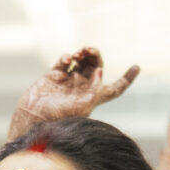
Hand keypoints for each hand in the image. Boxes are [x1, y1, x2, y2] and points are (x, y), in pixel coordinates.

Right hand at [10, 48, 138, 138]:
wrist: (32, 118)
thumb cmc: (58, 117)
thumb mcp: (82, 106)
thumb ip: (94, 88)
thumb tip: (100, 71)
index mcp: (94, 98)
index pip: (116, 88)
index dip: (127, 78)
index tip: (137, 67)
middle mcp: (83, 88)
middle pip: (97, 67)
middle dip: (96, 56)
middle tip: (89, 51)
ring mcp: (68, 81)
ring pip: (81, 62)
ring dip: (83, 54)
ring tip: (80, 53)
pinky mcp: (54, 76)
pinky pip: (64, 61)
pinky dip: (67, 56)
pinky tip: (68, 59)